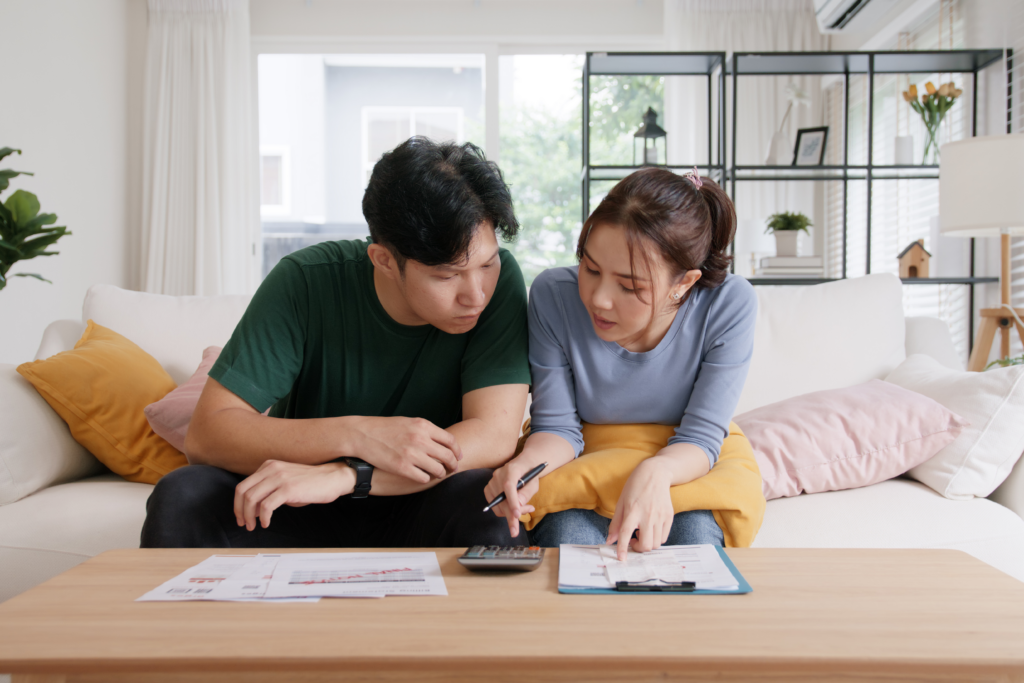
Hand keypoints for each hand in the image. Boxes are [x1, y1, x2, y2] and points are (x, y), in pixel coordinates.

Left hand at [234, 460, 354, 530]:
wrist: (332, 478)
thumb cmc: (310, 483)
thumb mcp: (285, 483)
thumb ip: (268, 492)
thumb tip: (253, 510)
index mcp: (268, 466)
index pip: (243, 485)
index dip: (238, 503)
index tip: (241, 516)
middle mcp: (271, 469)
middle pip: (243, 491)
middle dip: (240, 511)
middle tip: (244, 523)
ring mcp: (279, 478)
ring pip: (251, 499)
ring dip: (249, 516)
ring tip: (254, 526)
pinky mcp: (288, 489)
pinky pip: (266, 506)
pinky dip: (263, 517)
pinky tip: (267, 523)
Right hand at [348, 416, 461, 482]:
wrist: (362, 434)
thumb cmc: (384, 428)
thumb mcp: (408, 422)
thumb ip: (425, 431)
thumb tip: (441, 441)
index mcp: (423, 426)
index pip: (450, 440)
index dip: (457, 451)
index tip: (458, 456)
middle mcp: (420, 439)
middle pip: (447, 456)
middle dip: (452, 464)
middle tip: (452, 468)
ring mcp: (411, 454)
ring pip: (437, 469)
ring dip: (440, 474)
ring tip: (438, 474)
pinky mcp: (402, 467)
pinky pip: (423, 477)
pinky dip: (425, 478)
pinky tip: (422, 476)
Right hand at [483, 458, 539, 537]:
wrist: (522, 464)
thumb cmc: (530, 474)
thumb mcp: (533, 483)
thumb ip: (526, 493)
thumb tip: (518, 505)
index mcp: (511, 470)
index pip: (509, 486)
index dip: (512, 501)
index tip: (516, 515)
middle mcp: (498, 475)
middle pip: (502, 499)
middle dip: (510, 516)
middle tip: (515, 531)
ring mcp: (491, 481)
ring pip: (498, 505)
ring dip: (509, 513)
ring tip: (524, 510)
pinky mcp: (487, 488)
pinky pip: (494, 506)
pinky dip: (503, 510)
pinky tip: (513, 507)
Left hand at [606, 458, 674, 560]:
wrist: (655, 474)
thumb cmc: (635, 487)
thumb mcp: (621, 503)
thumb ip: (616, 524)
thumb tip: (610, 541)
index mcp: (633, 510)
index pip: (626, 533)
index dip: (623, 548)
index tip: (621, 558)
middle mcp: (648, 515)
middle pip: (646, 545)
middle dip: (638, 548)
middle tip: (633, 540)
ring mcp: (660, 516)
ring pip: (656, 544)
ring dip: (647, 544)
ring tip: (641, 533)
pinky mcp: (669, 516)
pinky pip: (664, 537)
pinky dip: (656, 539)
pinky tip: (650, 529)